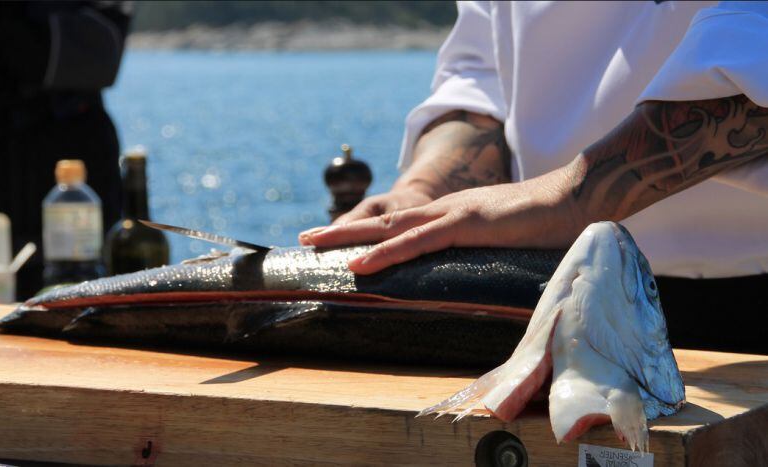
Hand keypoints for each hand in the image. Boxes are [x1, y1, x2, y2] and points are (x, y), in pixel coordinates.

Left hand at [301, 167, 584, 274]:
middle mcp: (446, 210)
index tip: (337, 242)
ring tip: (314, 245)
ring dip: (349, 237)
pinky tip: (360, 264)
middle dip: (341, 230)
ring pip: (391, 227)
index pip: (401, 224)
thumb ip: (483, 254)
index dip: (367, 232)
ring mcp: (455, 213)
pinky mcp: (468, 224)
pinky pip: (419, 242)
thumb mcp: (505, 242)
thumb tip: (469, 276)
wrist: (578, 197)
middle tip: (305, 239)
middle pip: (384, 220)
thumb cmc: (548, 224)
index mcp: (452, 214)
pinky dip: (386, 253)